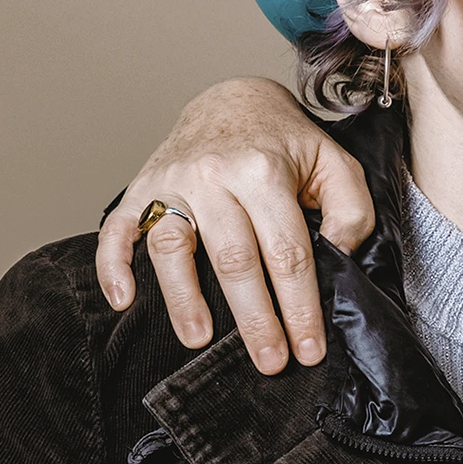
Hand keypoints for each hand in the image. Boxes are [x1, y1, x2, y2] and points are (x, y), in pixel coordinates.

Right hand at [95, 77, 374, 372]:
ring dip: (182, 300)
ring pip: (172, 249)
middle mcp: (213, 176)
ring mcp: (171, 182)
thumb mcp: (336, 164)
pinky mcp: (140, 189)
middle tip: (270, 362)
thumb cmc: (288, 144)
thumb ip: (350, 210)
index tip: (309, 348)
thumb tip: (337, 257)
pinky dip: (112, 267)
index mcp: (264, 171)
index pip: (287, 252)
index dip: (300, 306)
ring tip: (198, 341)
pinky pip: (117, 231)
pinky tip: (123, 301)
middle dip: (254, 319)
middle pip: (233, 260)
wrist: (233, 101)